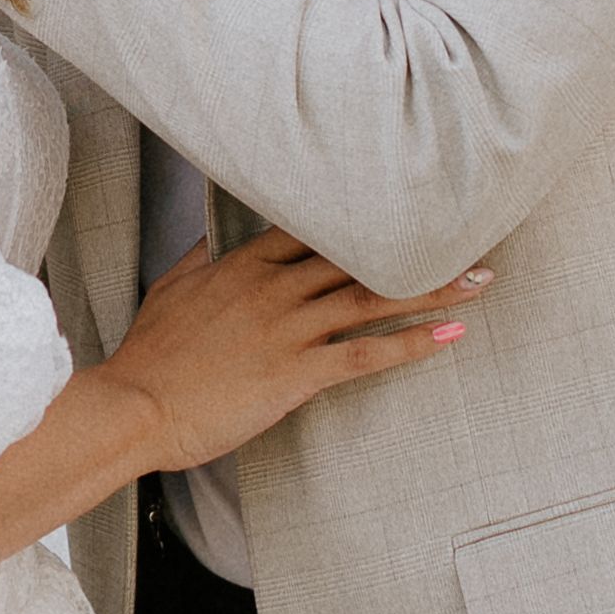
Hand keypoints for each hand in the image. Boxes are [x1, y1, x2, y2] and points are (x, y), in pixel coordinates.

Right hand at [84, 231, 482, 472]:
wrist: (135, 406)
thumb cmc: (150, 356)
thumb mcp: (171, 290)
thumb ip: (201, 260)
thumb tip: (215, 238)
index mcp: (245, 264)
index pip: (316, 228)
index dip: (366, 217)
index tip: (405, 207)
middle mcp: (275, 287)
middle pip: (359, 257)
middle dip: (416, 248)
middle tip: (469, 238)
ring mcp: (289, 329)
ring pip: (373, 299)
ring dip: (433, 290)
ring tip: (479, 281)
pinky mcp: (297, 372)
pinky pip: (366, 354)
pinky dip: (411, 343)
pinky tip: (449, 337)